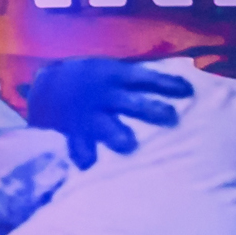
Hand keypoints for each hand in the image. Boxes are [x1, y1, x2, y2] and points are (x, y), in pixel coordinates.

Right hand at [22, 58, 191, 167]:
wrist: (47, 87)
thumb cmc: (89, 78)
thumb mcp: (109, 69)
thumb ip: (133, 79)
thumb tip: (174, 87)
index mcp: (114, 75)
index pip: (146, 78)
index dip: (167, 84)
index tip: (188, 91)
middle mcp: (104, 94)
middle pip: (132, 102)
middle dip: (152, 110)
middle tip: (171, 117)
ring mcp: (89, 115)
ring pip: (105, 125)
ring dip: (118, 134)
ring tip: (129, 145)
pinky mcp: (74, 132)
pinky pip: (77, 145)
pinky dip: (82, 154)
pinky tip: (88, 164)